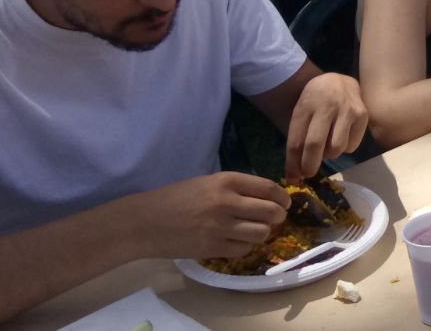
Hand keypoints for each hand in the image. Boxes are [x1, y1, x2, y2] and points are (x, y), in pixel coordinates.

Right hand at [128, 172, 289, 260]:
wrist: (145, 221)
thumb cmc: (175, 198)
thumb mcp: (208, 182)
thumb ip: (235, 188)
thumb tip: (266, 197)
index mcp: (227, 181)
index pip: (269, 188)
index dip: (283, 197)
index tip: (285, 203)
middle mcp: (227, 202)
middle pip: (271, 212)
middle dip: (278, 216)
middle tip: (274, 219)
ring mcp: (220, 227)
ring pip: (262, 233)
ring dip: (263, 233)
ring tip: (255, 231)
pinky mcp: (213, 248)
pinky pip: (244, 249)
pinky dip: (245, 246)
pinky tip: (237, 242)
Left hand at [285, 73, 367, 180]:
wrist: (339, 81)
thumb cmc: (315, 101)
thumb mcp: (302, 113)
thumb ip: (298, 139)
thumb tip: (295, 174)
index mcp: (305, 106)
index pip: (296, 141)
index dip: (293, 164)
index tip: (292, 179)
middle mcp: (327, 106)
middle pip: (315, 145)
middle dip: (309, 166)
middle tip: (308, 174)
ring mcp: (347, 110)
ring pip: (336, 148)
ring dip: (329, 155)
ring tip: (327, 146)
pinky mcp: (362, 115)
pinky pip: (351, 145)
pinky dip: (344, 148)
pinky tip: (341, 137)